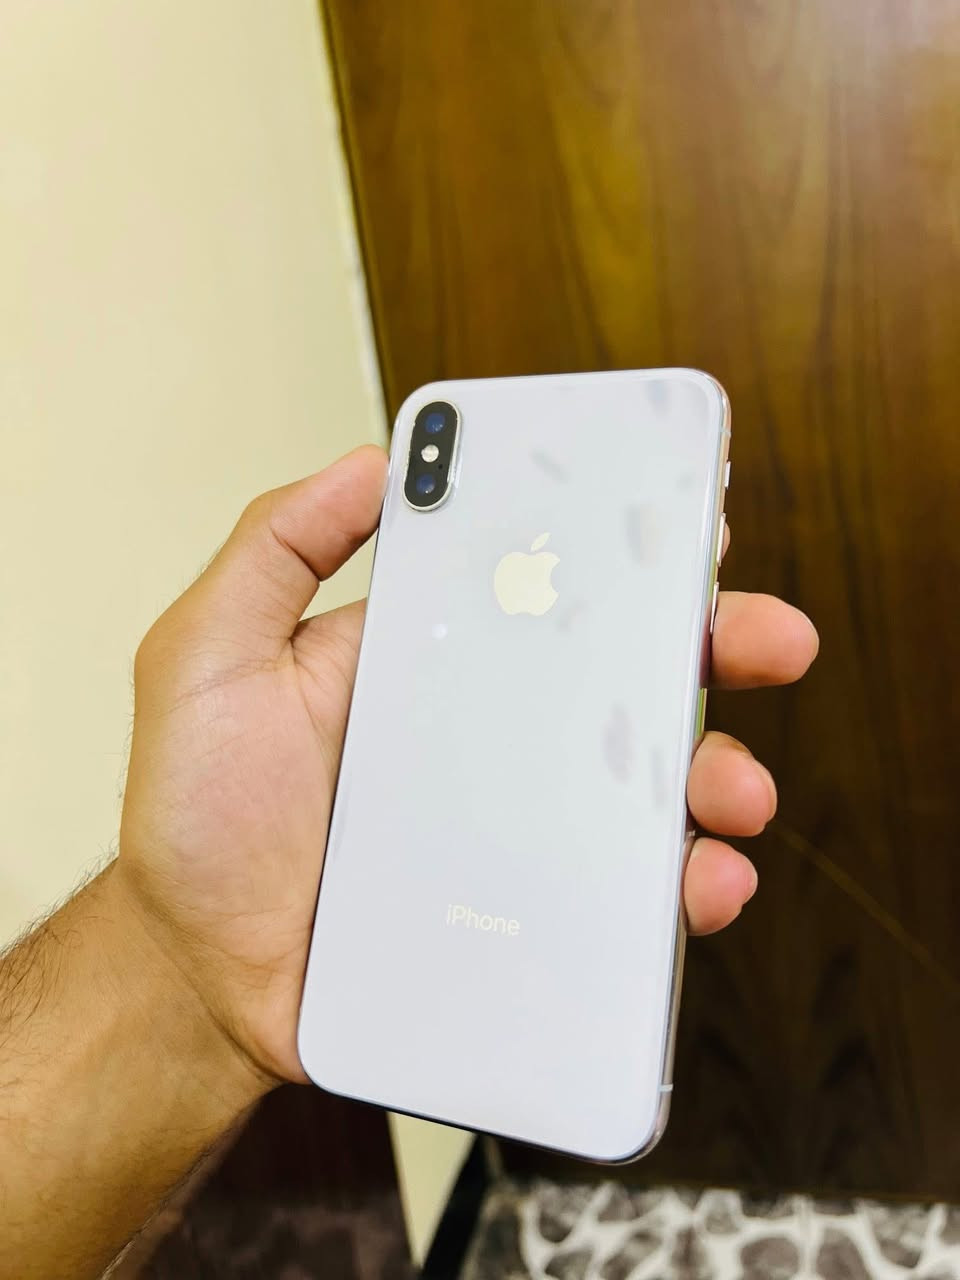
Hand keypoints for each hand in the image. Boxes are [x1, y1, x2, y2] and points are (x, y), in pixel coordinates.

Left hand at [116, 447, 818, 1087]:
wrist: (197, 978)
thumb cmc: (195, 818)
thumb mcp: (206, 659)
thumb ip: (274, 550)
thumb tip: (371, 460)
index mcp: (432, 659)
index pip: (545, 587)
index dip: (626, 553)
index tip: (692, 527)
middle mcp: (490, 733)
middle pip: (622, 676)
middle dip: (712, 647)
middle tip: (769, 637)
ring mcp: (516, 824)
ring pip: (646, 786)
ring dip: (717, 774)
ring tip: (735, 791)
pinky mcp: (527, 913)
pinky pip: (626, 894)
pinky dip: (683, 887)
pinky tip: (700, 884)